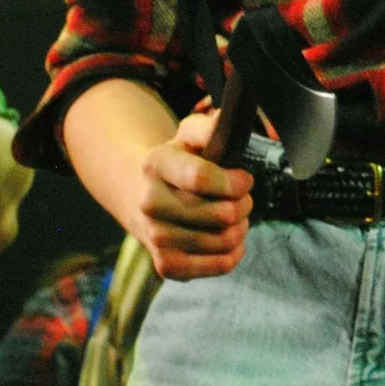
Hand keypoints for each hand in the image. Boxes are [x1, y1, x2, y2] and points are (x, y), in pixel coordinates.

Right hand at [134, 113, 253, 278]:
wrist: (139, 195)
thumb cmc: (176, 162)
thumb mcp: (188, 135)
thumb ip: (208, 127)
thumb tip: (225, 119)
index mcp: (157, 165)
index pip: (202, 178)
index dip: (234, 181)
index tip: (245, 179)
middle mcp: (151, 204)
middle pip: (221, 214)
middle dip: (243, 203)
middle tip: (242, 197)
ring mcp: (156, 238)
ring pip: (224, 240)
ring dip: (241, 227)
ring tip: (236, 215)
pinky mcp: (167, 266)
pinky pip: (220, 265)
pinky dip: (235, 252)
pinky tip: (230, 238)